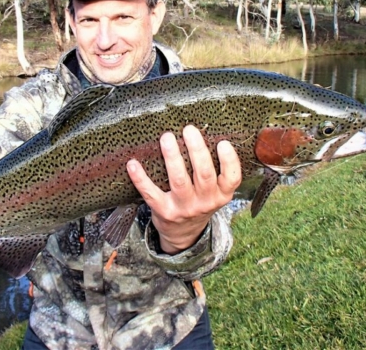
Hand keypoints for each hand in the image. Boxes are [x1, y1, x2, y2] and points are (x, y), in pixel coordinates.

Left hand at [127, 125, 241, 254]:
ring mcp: (184, 208)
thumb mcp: (215, 192)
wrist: (184, 235)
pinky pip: (151, 193)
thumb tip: (202, 133)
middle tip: (189, 129)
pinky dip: (140, 178)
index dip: (229, 160)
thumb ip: (214, 171)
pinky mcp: (164, 211)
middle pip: (204, 174)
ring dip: (172, 157)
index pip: (232, 178)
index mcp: (221, 195)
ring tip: (167, 138)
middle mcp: (205, 202)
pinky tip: (133, 164)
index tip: (222, 142)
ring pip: (179, 180)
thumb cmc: (199, 202)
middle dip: (197, 150)